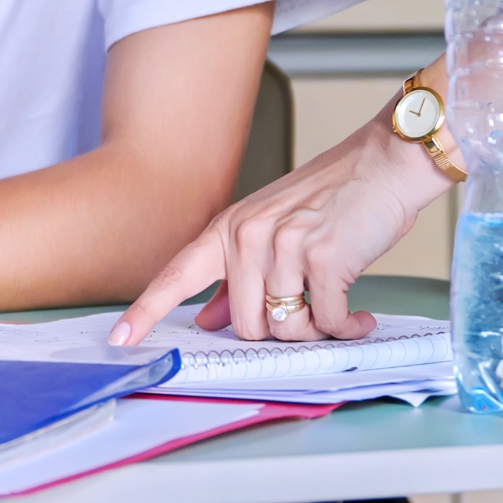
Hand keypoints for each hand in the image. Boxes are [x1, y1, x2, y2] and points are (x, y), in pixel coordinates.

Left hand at [108, 97, 454, 346]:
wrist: (382, 163)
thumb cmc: (331, 198)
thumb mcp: (271, 229)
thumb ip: (235, 276)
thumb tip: (208, 318)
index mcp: (228, 228)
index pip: (177, 274)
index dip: (146, 310)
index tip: (120, 339)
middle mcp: (248, 235)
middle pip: (243, 324)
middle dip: (278, 331)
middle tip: (309, 311)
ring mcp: (283, 245)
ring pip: (284, 328)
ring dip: (316, 329)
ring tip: (335, 305)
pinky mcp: (323, 258)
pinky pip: (328, 322)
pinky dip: (346, 327)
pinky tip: (358, 312)